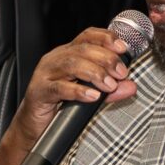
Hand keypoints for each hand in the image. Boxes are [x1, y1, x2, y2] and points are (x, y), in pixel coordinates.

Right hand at [0, 28, 138, 164]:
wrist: (34, 127)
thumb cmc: (60, 107)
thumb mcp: (90, 95)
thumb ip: (110, 90)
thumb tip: (131, 86)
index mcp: (68, 54)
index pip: (88, 36)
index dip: (106, 38)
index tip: (124, 48)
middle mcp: (56, 59)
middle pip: (83, 49)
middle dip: (106, 59)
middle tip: (121, 73)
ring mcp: (46, 74)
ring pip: (71, 64)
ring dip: (95, 73)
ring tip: (109, 85)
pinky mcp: (39, 92)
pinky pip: (59, 88)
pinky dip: (78, 91)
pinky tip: (92, 96)